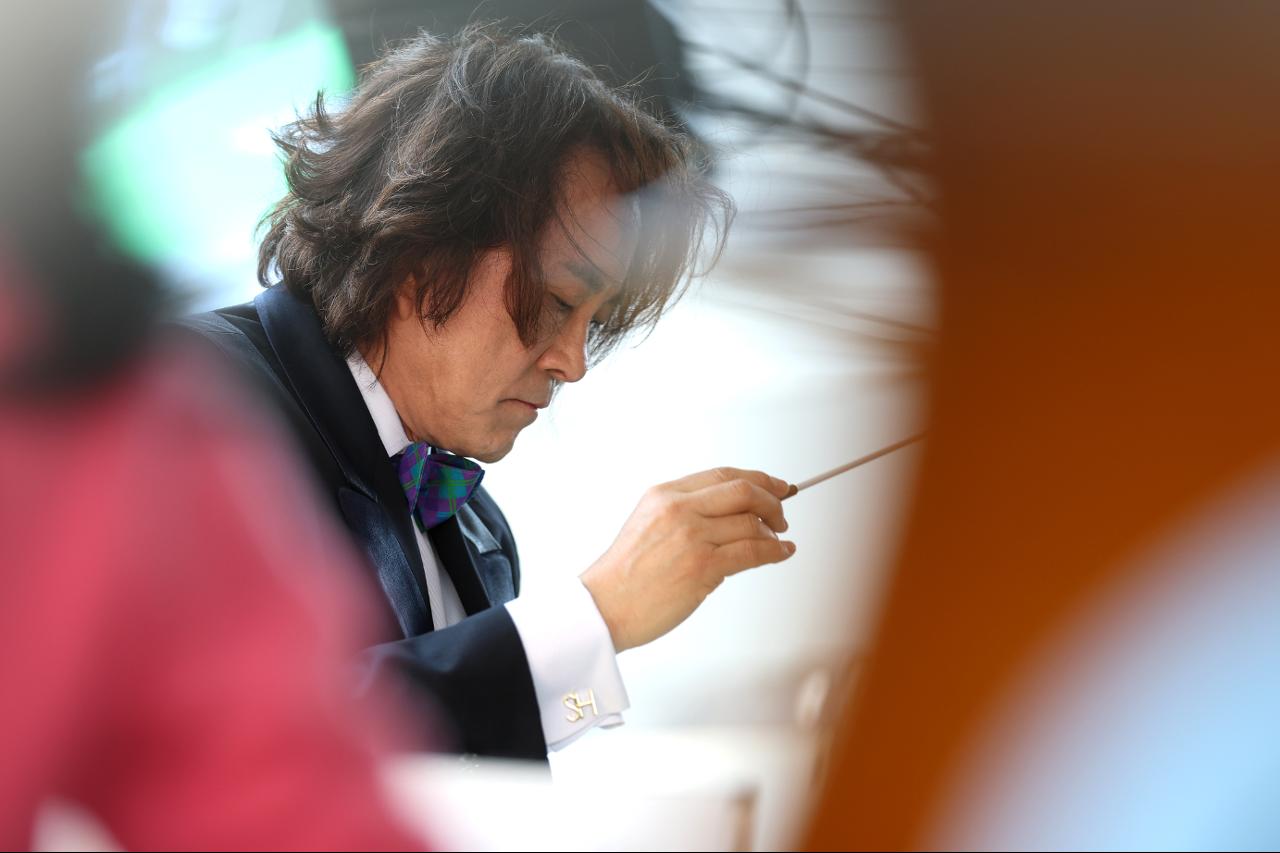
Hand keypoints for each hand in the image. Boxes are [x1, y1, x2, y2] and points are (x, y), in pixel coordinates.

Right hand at [580, 467, 795, 651]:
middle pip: (743, 491)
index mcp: (664, 495)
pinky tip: (781, 552)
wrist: (604, 606)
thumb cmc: (625, 574)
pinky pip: (753, 551)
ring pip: (751, 523)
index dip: (757, 478)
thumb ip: (685, 512)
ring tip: (777, 539)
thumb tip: (731, 514)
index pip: (722, 475)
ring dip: (773, 531)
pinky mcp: (703, 567)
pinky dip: (775, 551)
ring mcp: (692, 537)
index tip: (774, 485)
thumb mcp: (648, 523)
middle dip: (772, 501)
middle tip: (781, 513)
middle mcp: (679, 510)